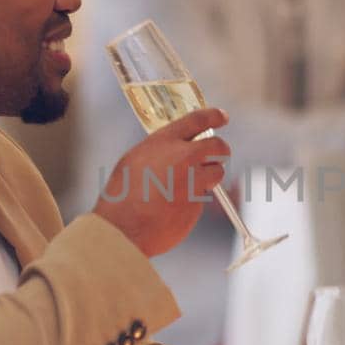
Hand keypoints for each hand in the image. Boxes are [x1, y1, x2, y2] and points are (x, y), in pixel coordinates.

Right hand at [92, 107, 229, 256]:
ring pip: (216, 173)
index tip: (222, 117)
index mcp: (164, 142)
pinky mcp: (197, 204)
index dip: (214, 116)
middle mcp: (183, 157)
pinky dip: (193, 200)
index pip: (198, 120)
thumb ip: (159, 150)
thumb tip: (174, 150)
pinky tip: (173, 207)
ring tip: (186, 186)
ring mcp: (193, 181)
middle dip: (221, 150)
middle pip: (218, 146)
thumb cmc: (122, 195)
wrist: (123, 228)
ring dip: (209, 177)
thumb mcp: (134, 159)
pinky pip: (203, 197)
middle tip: (217, 156)